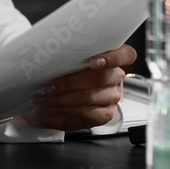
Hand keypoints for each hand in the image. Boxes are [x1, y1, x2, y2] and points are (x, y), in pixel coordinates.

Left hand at [21, 44, 135, 131]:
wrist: (45, 97)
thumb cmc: (54, 75)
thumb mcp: (58, 61)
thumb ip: (65, 56)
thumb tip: (51, 53)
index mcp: (109, 57)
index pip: (125, 54)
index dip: (113, 57)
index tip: (93, 62)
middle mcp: (114, 77)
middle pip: (101, 77)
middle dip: (69, 82)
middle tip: (48, 84)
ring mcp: (111, 97)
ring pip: (91, 96)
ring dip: (63, 98)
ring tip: (44, 96)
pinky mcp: (104, 115)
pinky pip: (88, 113)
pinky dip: (65, 110)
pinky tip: (51, 107)